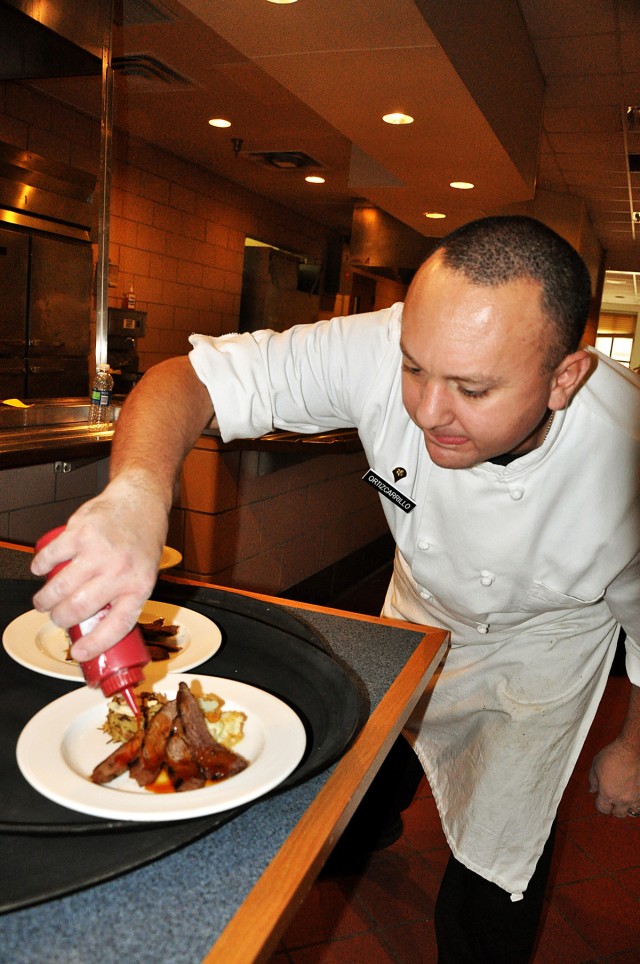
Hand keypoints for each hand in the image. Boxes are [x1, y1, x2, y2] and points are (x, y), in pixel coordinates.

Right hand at [30, 474, 167, 660]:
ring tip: (44, 602)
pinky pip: (50, 557)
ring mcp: (99, 551)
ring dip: (45, 600)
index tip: (79, 654)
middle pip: (79, 609)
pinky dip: (40, 566)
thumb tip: (97, 629)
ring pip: (59, 588)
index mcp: (139, 586)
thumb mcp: (144, 574)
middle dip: (60, 619)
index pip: (116, 625)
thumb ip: (124, 598)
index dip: (95, 644)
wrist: (141, 502)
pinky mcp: (81, 532)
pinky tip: (40, 570)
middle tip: (57, 618)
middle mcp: (120, 570)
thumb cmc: (142, 541)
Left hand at [589, 738, 639, 817]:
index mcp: (608, 794)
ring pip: (632, 811)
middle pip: (618, 814)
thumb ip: (593, 781)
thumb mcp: (596, 766)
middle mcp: (622, 799)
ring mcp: (636, 797)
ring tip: (624, 798)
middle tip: (613, 800)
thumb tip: (592, 790)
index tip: (601, 799)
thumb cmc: (613, 755)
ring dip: (627, 807)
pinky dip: (637, 801)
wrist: (630, 749)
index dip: (600, 805)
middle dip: (614, 808)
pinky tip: (633, 793)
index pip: (603, 809)